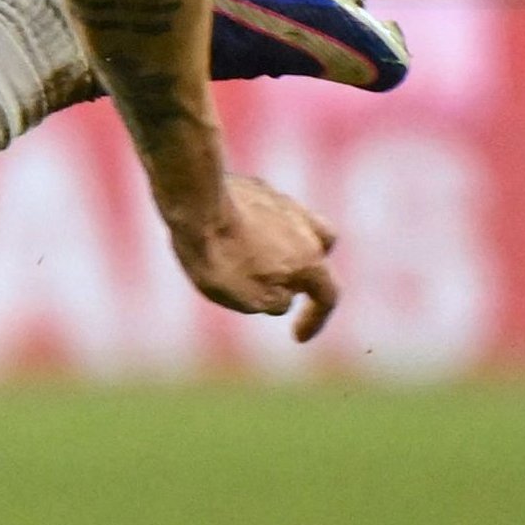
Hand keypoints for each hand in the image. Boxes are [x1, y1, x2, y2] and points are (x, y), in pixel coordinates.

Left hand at [171, 173, 341, 341]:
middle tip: (278, 290)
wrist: (196, 203)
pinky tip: (235, 235)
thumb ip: (276, 302)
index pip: (328, 296)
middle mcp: (306, 229)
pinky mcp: (259, 188)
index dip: (316, 320)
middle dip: (306, 276)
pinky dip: (262, 227)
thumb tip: (284, 296)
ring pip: (301, 227)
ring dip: (290, 247)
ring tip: (261, 260)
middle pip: (320, 256)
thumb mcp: (249, 300)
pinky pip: (270, 212)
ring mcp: (284, 203)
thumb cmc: (221, 257)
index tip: (298, 337)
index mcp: (310, 262)